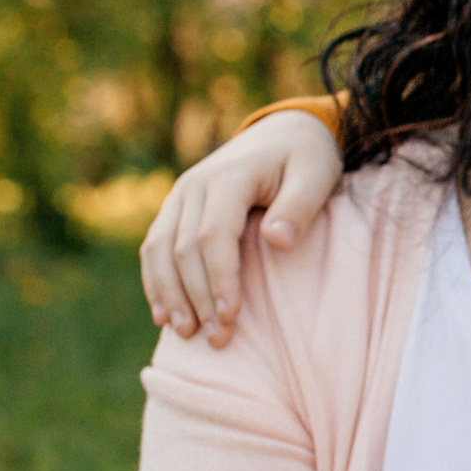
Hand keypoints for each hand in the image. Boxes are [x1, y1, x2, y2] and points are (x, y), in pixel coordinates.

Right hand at [140, 111, 345, 345]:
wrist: (284, 132)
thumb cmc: (306, 159)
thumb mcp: (316, 175)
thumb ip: (300, 206)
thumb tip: (278, 241)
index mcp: (229, 177)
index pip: (214, 236)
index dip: (220, 279)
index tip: (231, 317)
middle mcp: (195, 185)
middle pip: (183, 249)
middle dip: (197, 298)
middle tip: (216, 339)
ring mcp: (180, 196)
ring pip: (159, 249)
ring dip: (169, 294)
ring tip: (185, 333)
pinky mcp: (176, 208)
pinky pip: (154, 246)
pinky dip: (155, 281)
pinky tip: (163, 314)